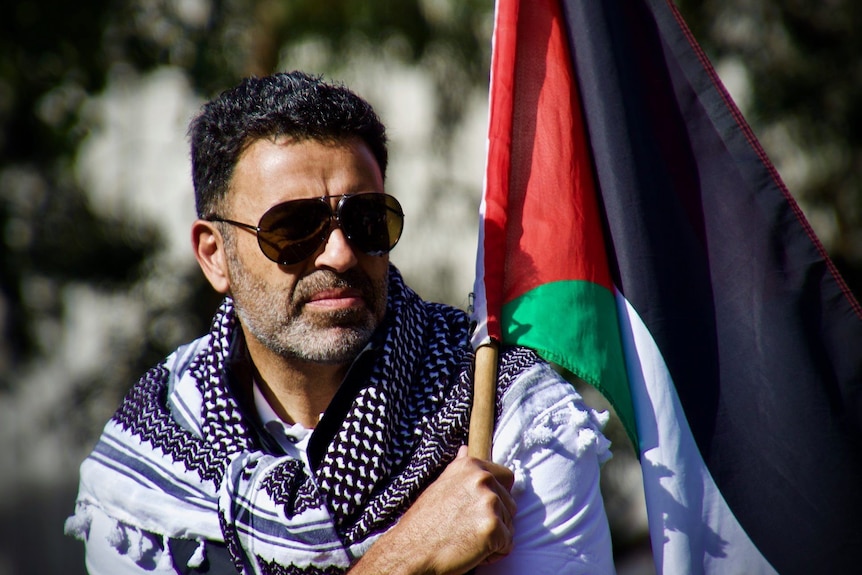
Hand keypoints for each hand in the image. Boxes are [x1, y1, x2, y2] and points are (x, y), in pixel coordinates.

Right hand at [350, 446, 516, 574]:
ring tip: (466, 539)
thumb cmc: (424, 523)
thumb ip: (460, 469)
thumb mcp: (440, 485)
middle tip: (466, 529)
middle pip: (510, 504)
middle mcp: (482, 479)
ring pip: (509, 525)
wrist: (410, 551)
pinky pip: (507, 545)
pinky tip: (471, 551)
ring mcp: (488, 502)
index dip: (497, 497)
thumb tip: (466, 449)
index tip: (477, 509)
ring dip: (494, 538)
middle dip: (495, 520)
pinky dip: (493, 554)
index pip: (506, 478)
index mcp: (470, 466)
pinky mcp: (492, 527)